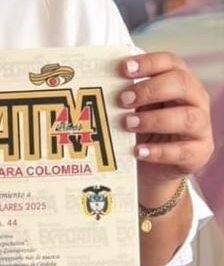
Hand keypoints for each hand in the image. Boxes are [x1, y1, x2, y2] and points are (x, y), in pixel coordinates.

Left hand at [118, 52, 213, 205]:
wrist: (152, 170)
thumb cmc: (141, 134)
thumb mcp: (134, 112)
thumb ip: (125, 99)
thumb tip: (96, 89)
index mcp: (180, 83)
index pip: (170, 63)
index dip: (148, 62)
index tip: (123, 68)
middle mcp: (195, 101)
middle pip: (182, 83)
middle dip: (150, 89)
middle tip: (122, 99)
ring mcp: (200, 128)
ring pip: (187, 117)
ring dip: (154, 119)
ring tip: (127, 124)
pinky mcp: (198, 153)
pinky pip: (182, 151)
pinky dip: (158, 151)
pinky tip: (138, 151)